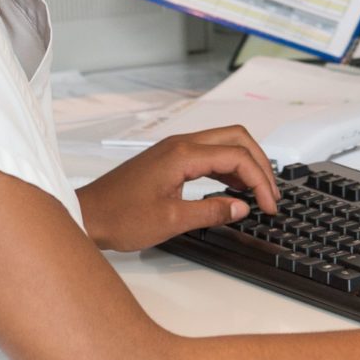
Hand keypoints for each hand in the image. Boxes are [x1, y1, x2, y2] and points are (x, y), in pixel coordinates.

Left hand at [80, 126, 282, 252]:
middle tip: (271, 194)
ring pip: (224, 144)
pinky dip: (228, 168)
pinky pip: (208, 154)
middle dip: (260, 163)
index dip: (260, 180)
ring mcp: (175, 149)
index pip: (237, 156)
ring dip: (245, 164)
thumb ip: (211, 211)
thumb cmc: (121, 217)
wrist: (88, 215)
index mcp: (183, 154)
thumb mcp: (172, 221)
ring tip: (259, 194)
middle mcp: (181, 144)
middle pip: (236, 138)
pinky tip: (234, 188)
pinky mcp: (170, 159)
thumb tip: (242, 207)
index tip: (269, 205)